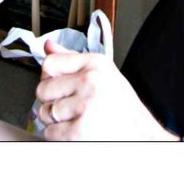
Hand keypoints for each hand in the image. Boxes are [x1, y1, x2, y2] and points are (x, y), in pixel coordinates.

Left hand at [36, 40, 178, 140]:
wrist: (141, 136)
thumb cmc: (123, 109)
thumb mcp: (103, 75)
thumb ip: (72, 60)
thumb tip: (48, 46)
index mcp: (96, 64)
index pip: (50, 63)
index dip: (51, 78)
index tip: (62, 87)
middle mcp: (90, 82)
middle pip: (43, 89)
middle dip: (53, 102)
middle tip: (73, 108)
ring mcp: (84, 106)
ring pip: (45, 112)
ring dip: (57, 121)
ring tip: (78, 120)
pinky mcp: (78, 131)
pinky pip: (50, 132)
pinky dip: (60, 137)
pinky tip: (78, 132)